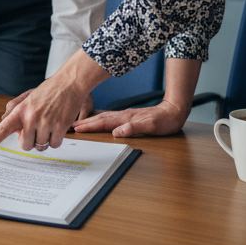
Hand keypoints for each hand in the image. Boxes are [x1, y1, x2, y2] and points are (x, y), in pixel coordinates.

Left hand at [0, 51, 108, 153]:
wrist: (70, 82)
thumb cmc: (49, 90)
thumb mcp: (29, 97)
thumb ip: (16, 110)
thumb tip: (7, 125)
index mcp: (21, 110)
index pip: (3, 128)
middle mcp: (31, 117)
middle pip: (25, 145)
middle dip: (31, 142)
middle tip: (37, 131)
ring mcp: (45, 123)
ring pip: (41, 146)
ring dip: (46, 140)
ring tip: (50, 124)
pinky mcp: (60, 127)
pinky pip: (54, 145)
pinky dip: (57, 140)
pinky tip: (59, 127)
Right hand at [73, 99, 190, 137]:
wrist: (174, 112)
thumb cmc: (164, 121)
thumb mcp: (151, 127)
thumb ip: (133, 128)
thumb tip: (116, 133)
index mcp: (126, 118)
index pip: (103, 123)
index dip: (89, 126)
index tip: (77, 128)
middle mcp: (123, 116)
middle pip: (100, 119)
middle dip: (85, 122)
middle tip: (71, 125)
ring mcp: (125, 116)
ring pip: (103, 118)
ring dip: (91, 121)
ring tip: (79, 123)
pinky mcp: (129, 117)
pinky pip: (110, 118)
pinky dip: (100, 120)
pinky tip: (98, 121)